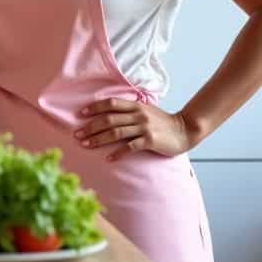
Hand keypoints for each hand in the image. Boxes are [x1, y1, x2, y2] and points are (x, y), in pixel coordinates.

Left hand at [75, 98, 193, 160]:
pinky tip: (108, 158)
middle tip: (77, 135)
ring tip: (86, 145)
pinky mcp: (150, 140)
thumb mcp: (145, 110)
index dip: (94, 108)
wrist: (185, 130)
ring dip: (98, 139)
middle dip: (91, 127)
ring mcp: (144, 127)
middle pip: (109, 119)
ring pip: (116, 132)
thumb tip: (108, 113)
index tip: (80, 114)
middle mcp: (138, 114)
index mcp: (135, 106)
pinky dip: (118, 152)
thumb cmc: (162, 122)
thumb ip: (129, 110)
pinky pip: (130, 147)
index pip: (111, 103)